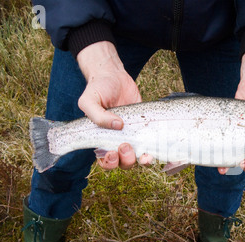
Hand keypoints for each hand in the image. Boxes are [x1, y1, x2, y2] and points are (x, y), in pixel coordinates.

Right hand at [76, 41, 151, 169]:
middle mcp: (117, 141)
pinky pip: (151, 146)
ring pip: (137, 158)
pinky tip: (155, 150)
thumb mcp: (89, 100)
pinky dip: (154, 151)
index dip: (109, 163)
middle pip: (122, 162)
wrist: (114, 76)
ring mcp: (133, 136)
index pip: (105, 160)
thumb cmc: (98, 89)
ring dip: (141, 160)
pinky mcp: (146, 129)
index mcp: (101, 139)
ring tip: (144, 154)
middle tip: (126, 145)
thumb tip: (117, 126)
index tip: (112, 153)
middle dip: (125, 160)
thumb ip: (97, 115)